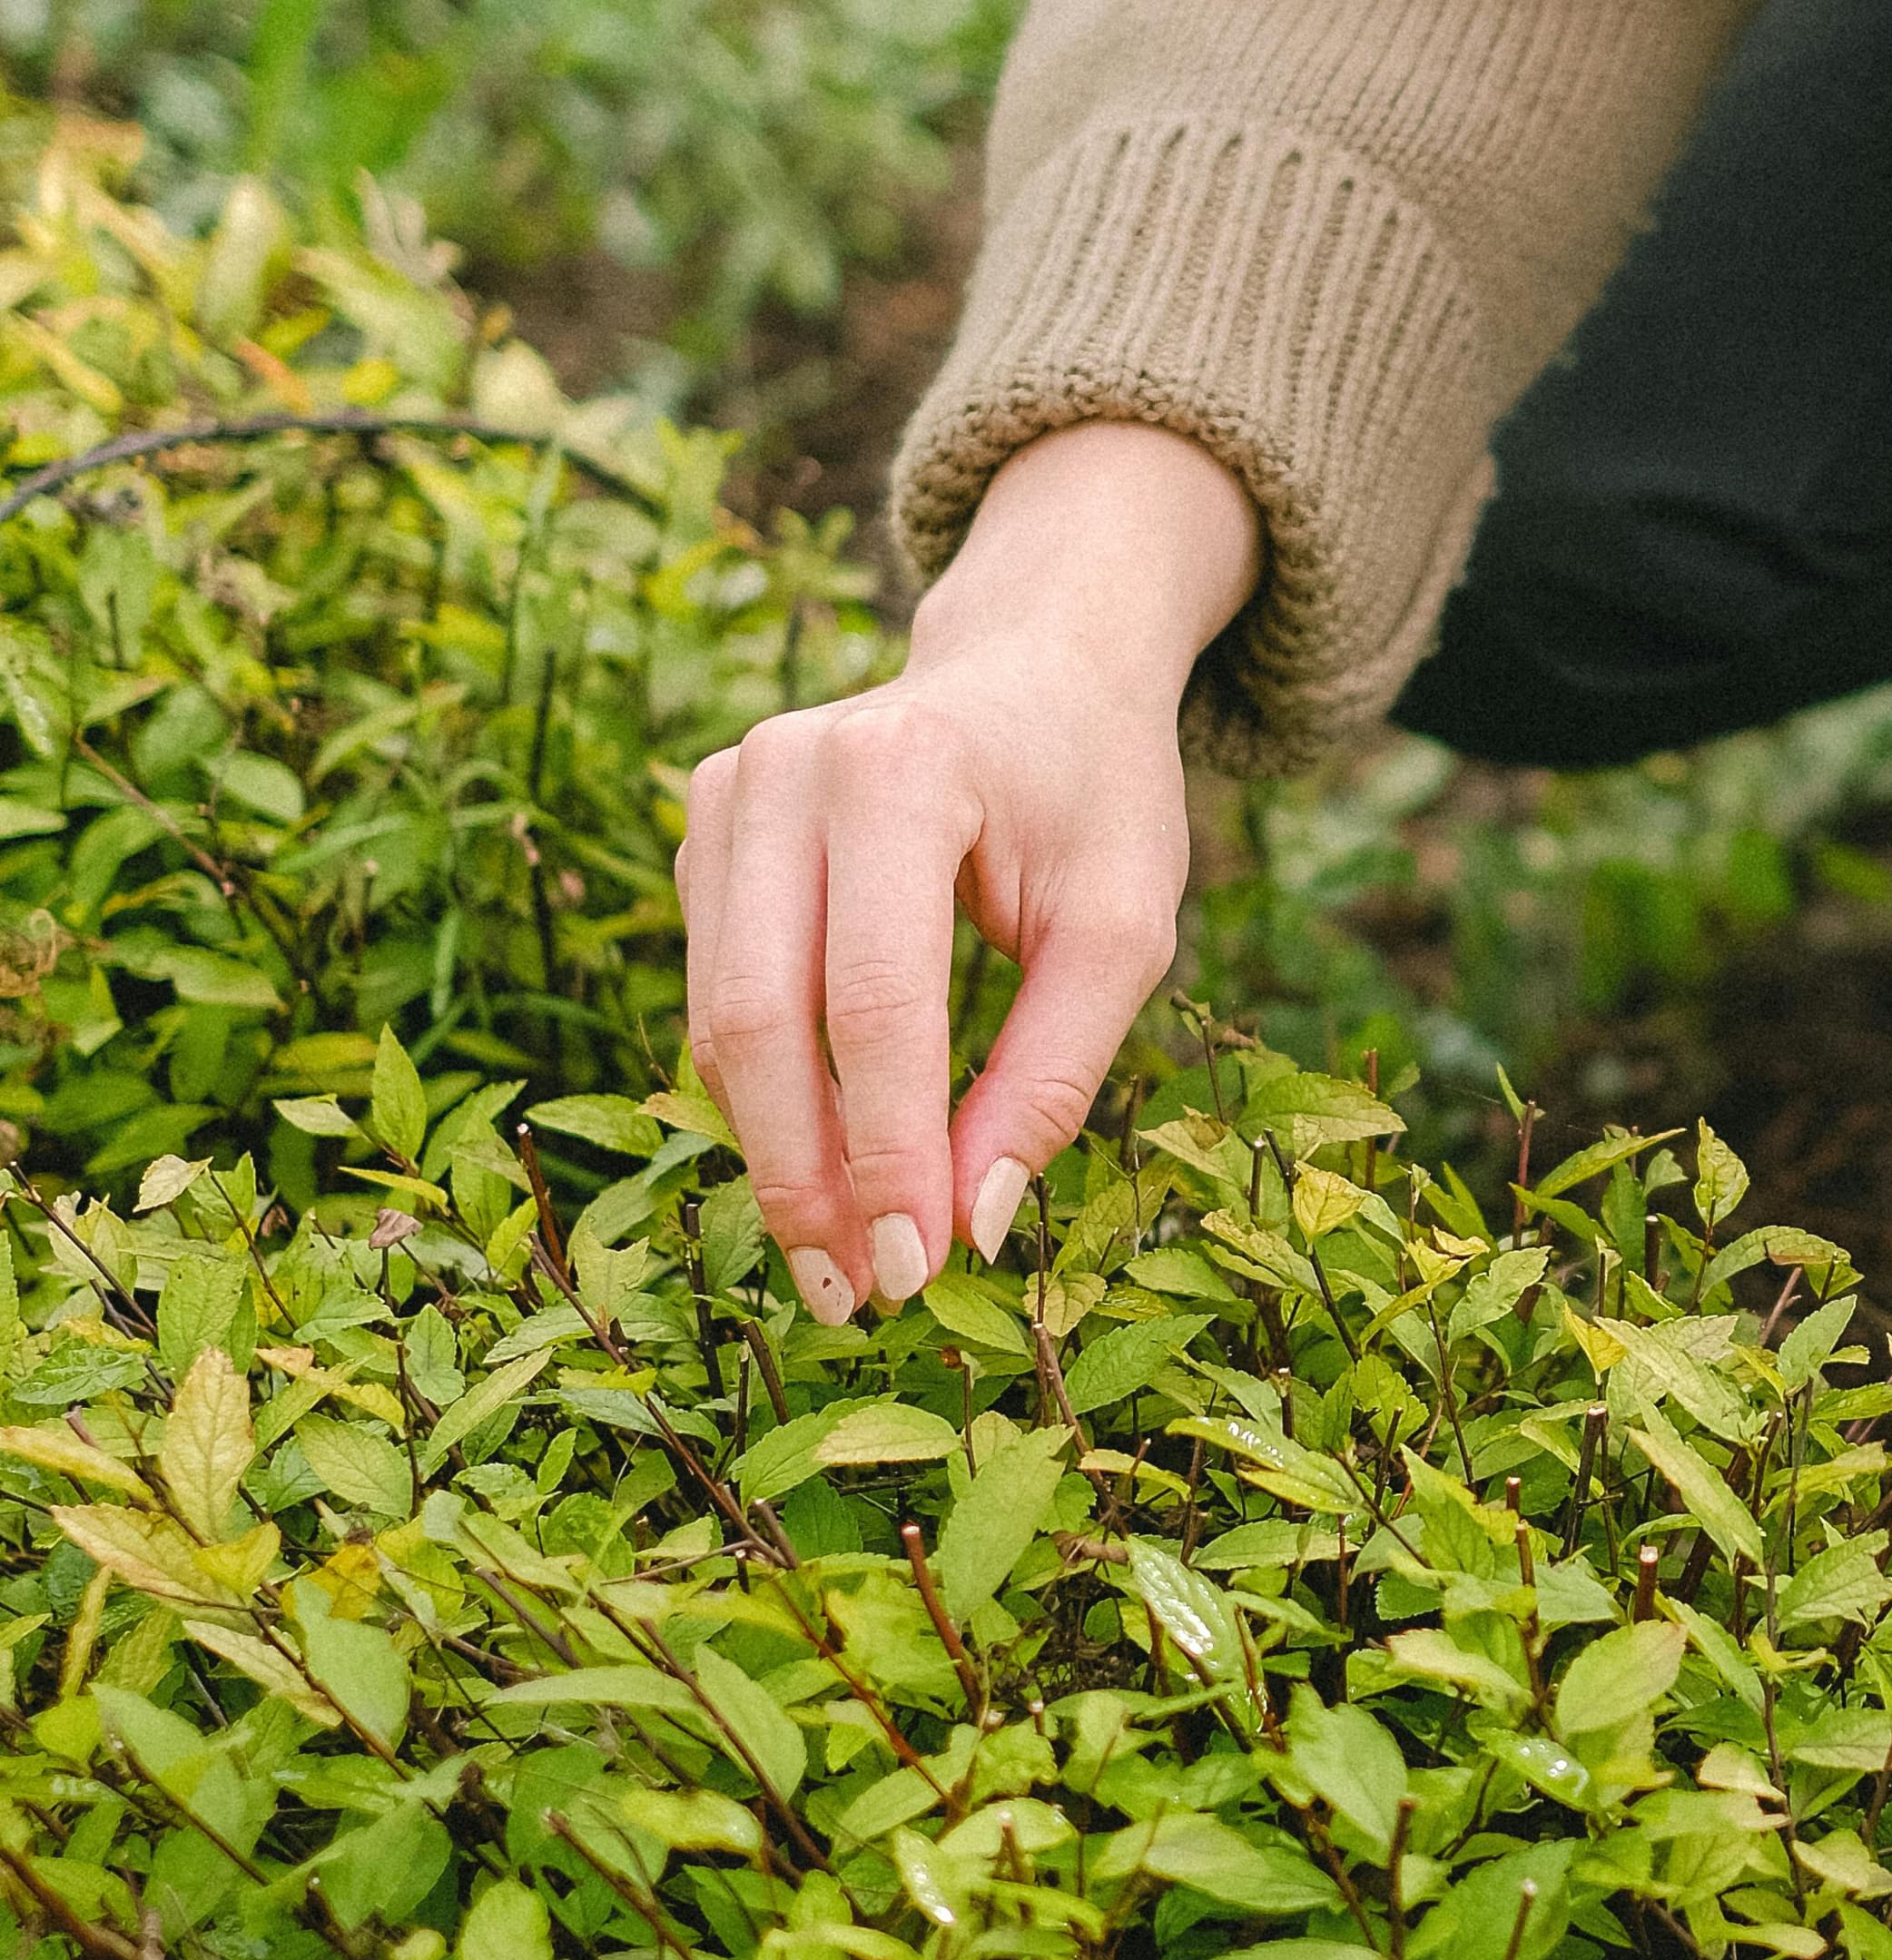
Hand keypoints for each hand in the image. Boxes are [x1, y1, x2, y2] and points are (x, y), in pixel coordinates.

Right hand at [679, 421, 1262, 1325]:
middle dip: (805, 1176)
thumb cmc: (1094, 795)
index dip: (886, 1152)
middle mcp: (783, 767)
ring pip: (718, 1019)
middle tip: (857, 1296)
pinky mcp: (701, 827)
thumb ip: (1051, 1072)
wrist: (1034, 663)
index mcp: (901, 766)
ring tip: (842, 1260)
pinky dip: (763, 1093)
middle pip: (760, 1019)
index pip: (873, 1001)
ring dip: (775, 1154)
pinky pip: (714, 990)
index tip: (919, 1269)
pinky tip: (824, 1161)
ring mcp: (724, 790)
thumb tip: (972, 1226)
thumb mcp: (1123, 925)